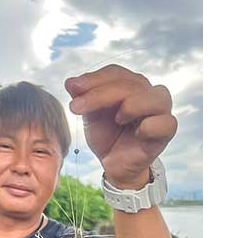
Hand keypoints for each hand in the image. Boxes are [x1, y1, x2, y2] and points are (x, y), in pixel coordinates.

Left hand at [65, 64, 176, 188]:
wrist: (114, 165)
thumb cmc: (107, 136)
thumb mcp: (91, 115)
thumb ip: (83, 97)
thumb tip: (70, 82)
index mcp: (130, 85)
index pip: (115, 73)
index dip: (94, 78)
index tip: (74, 88)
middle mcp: (148, 93)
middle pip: (130, 84)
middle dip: (100, 94)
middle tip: (77, 107)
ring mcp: (161, 111)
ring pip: (156, 97)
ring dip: (133, 105)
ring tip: (118, 119)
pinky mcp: (166, 132)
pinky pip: (167, 123)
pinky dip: (150, 126)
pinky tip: (137, 133)